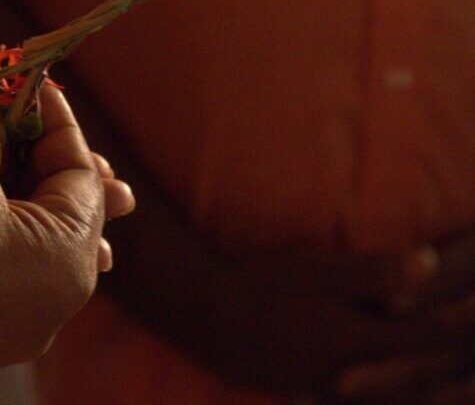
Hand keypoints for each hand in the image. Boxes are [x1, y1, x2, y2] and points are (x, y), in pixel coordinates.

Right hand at [0, 86, 128, 376]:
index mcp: (67, 262)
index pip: (83, 173)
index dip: (55, 116)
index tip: (29, 81)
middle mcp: (52, 302)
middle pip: (56, 206)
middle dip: (29, 148)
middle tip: (14, 108)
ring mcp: (13, 324)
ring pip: (22, 232)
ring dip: (2, 179)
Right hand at [189, 242, 473, 398]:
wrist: (204, 315)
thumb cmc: (262, 284)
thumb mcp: (317, 271)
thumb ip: (375, 271)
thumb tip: (432, 262)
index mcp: (355, 339)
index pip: (423, 340)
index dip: (456, 333)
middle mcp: (347, 375)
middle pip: (413, 384)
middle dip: (448, 378)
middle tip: (471, 378)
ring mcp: (325, 391)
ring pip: (384, 403)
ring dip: (415, 396)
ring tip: (445, 395)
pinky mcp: (304, 396)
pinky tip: (379, 400)